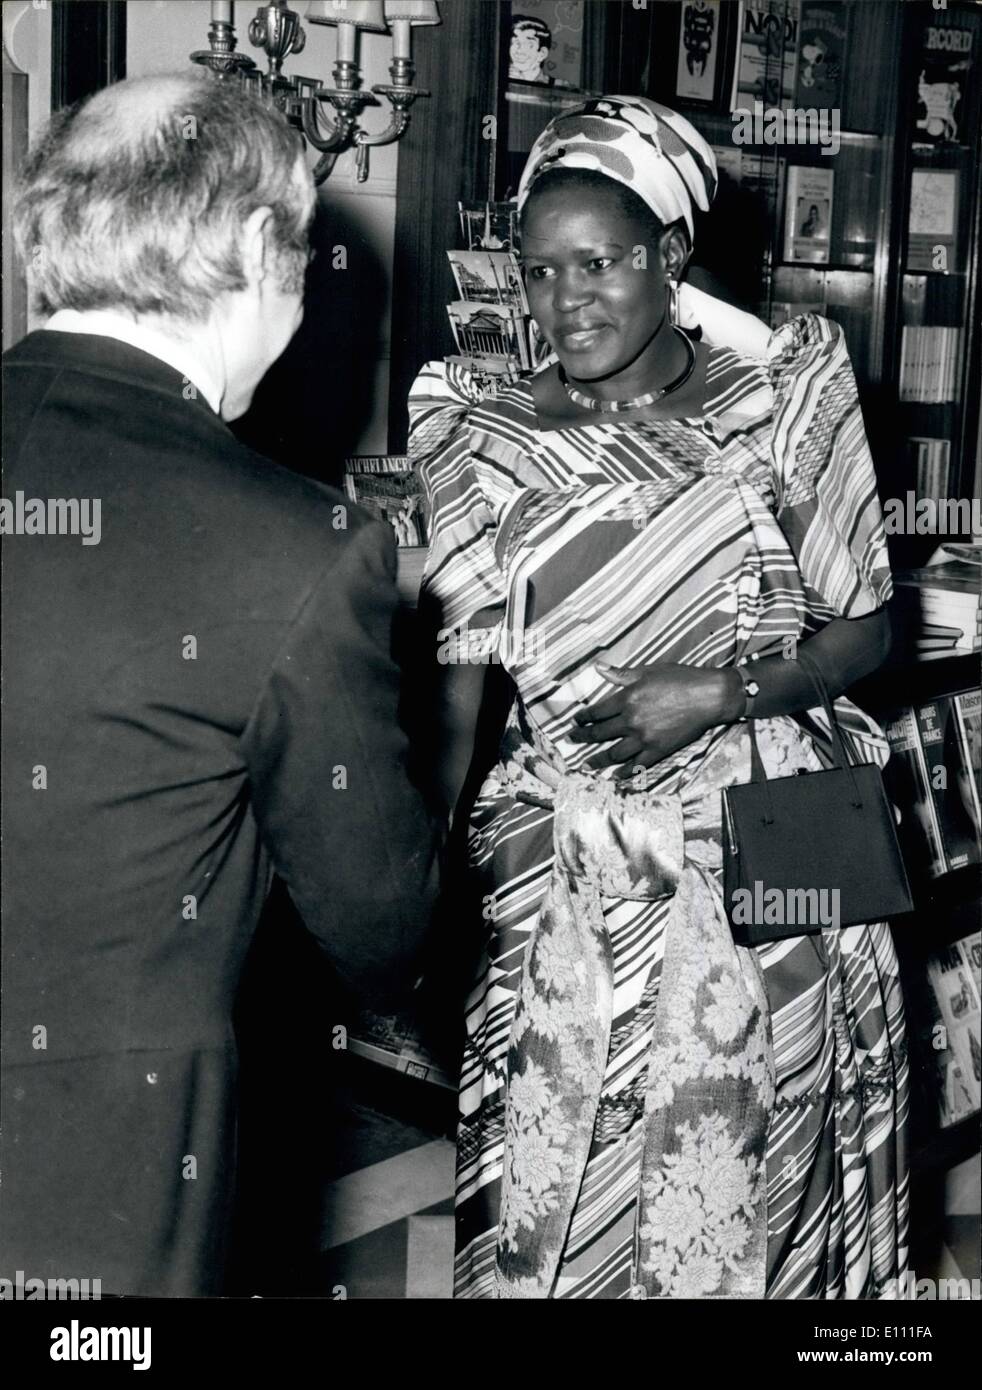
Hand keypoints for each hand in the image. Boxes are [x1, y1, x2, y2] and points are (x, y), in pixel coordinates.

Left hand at [568, 661, 743, 778]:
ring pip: (613, 754)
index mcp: (626, 699)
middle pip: (599, 734)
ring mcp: (644, 738)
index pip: (596, 713)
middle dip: (582, 738)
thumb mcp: (647, 671)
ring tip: (585, 764)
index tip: (575, 722)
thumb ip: (621, 674)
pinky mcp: (658, 751)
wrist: (708, 696)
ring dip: (597, 760)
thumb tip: (598, 667)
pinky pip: (636, 765)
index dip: (582, 718)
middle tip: (571, 742)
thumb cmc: (679, 678)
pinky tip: (614, 776)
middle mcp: (631, 721)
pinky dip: (624, 773)